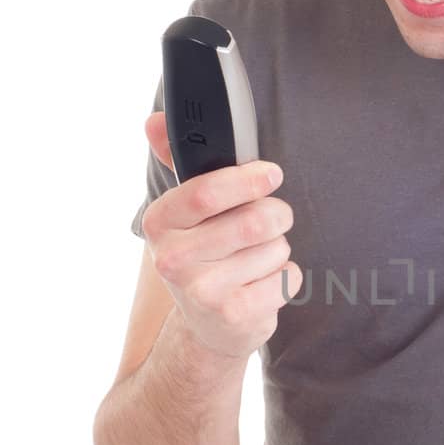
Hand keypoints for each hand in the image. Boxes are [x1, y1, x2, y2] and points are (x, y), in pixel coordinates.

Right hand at [140, 110, 302, 359]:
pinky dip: (287, 276)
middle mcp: (173, 259)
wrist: (208, 324)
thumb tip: (155, 120)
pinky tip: (263, 284)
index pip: (206, 191)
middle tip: (274, 217)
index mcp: (159, 222)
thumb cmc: (203, 253)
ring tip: (257, 258)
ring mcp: (203, 292)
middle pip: (253, 220)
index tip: (271, 174)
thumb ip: (178, 161)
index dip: (247, 179)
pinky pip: (288, 277)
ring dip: (279, 248)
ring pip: (275, 247)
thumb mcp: (186, 210)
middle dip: (276, 214)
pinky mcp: (236, 316)